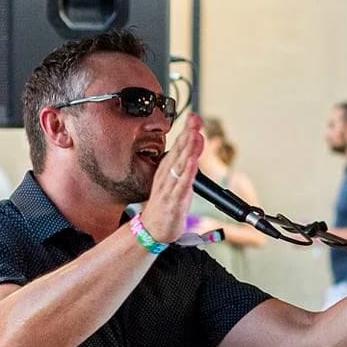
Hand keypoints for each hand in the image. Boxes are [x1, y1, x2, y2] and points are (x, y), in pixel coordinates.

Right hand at [139, 115, 204, 245]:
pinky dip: (187, 172)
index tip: (194, 116)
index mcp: (167, 169)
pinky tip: (192, 161)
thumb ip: (185, 163)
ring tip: (194, 134)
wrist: (152, 229)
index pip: (178, 146)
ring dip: (187, 149)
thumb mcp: (176, 181)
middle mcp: (167, 176)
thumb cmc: (165, 204)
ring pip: (180, 165)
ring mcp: (169, 188)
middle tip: (195, 119)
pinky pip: (181, 185)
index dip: (186, 130)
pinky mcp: (173, 201)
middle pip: (179, 151)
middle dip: (187, 134)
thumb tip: (195, 146)